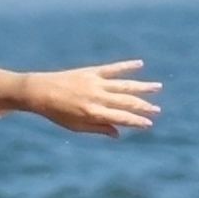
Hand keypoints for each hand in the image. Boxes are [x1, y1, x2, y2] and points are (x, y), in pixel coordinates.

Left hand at [24, 61, 160, 136]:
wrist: (40, 91)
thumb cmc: (57, 113)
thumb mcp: (76, 126)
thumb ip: (98, 129)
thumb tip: (119, 134)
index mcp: (93, 113)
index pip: (120, 118)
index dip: (136, 122)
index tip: (149, 124)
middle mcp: (97, 97)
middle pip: (126, 102)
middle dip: (143, 107)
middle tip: (157, 110)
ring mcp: (95, 83)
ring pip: (124, 84)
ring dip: (142, 86)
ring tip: (157, 87)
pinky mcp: (92, 71)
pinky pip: (113, 68)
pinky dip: (127, 65)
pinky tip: (140, 63)